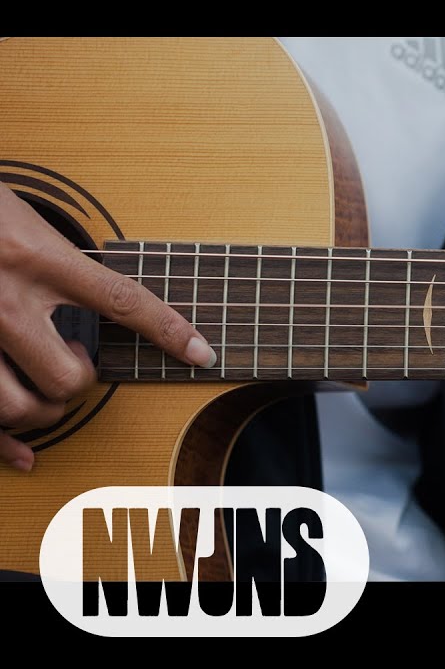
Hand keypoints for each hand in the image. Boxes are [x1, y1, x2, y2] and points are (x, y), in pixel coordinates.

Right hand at [0, 183, 215, 471]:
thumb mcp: (22, 215)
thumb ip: (59, 257)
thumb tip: (105, 294)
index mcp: (37, 258)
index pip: (123, 301)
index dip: (169, 331)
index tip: (201, 353)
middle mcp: (5, 298)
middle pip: (67, 377)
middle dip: (79, 382)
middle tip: (74, 361)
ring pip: (18, 406)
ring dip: (41, 411)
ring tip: (41, 385)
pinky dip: (2, 444)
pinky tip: (22, 453)